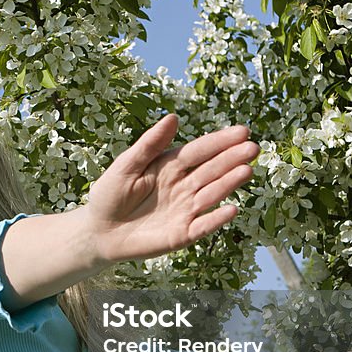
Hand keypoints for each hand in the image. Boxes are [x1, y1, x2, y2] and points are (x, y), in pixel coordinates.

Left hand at [84, 114, 259, 264]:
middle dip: (232, 159)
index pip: (200, 151)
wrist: (98, 231)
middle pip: (211, 170)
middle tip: (253, 148)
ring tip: (246, 171)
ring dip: (229, 184)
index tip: (242, 132)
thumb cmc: (110, 194)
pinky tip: (231, 209)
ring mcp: (185, 210)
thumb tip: (173, 117)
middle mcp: (183, 186)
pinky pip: (202, 226)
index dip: (220, 141)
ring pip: (211, 195)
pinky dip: (216, 219)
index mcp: (171, 166)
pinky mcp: (182, 234)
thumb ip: (149, 144)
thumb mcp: (126, 165)